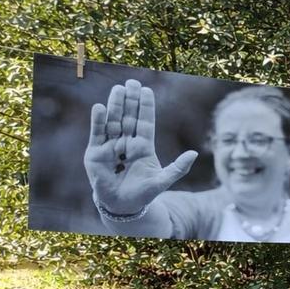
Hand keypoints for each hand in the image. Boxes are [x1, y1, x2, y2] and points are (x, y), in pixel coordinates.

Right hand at [84, 79, 197, 214]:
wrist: (123, 206)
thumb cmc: (143, 193)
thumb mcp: (163, 181)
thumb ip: (178, 168)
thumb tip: (194, 154)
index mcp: (143, 147)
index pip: (145, 122)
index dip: (145, 107)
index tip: (146, 90)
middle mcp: (126, 143)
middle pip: (129, 117)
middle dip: (130, 100)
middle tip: (131, 82)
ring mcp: (111, 147)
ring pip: (113, 122)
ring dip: (115, 105)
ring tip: (118, 89)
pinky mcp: (95, 154)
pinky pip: (97, 134)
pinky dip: (98, 121)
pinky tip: (100, 107)